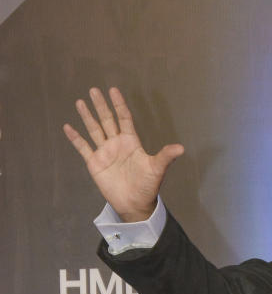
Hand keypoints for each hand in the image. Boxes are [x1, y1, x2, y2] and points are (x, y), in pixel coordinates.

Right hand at [63, 86, 183, 221]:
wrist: (135, 204)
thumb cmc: (147, 186)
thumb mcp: (157, 169)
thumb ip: (165, 156)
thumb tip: (181, 148)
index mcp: (131, 142)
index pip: (124, 118)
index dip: (119, 105)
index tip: (113, 90)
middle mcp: (116, 144)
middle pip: (107, 120)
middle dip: (101, 105)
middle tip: (94, 89)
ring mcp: (105, 152)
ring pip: (94, 130)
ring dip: (87, 116)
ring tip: (80, 102)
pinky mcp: (95, 163)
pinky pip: (83, 147)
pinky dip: (75, 138)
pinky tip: (67, 127)